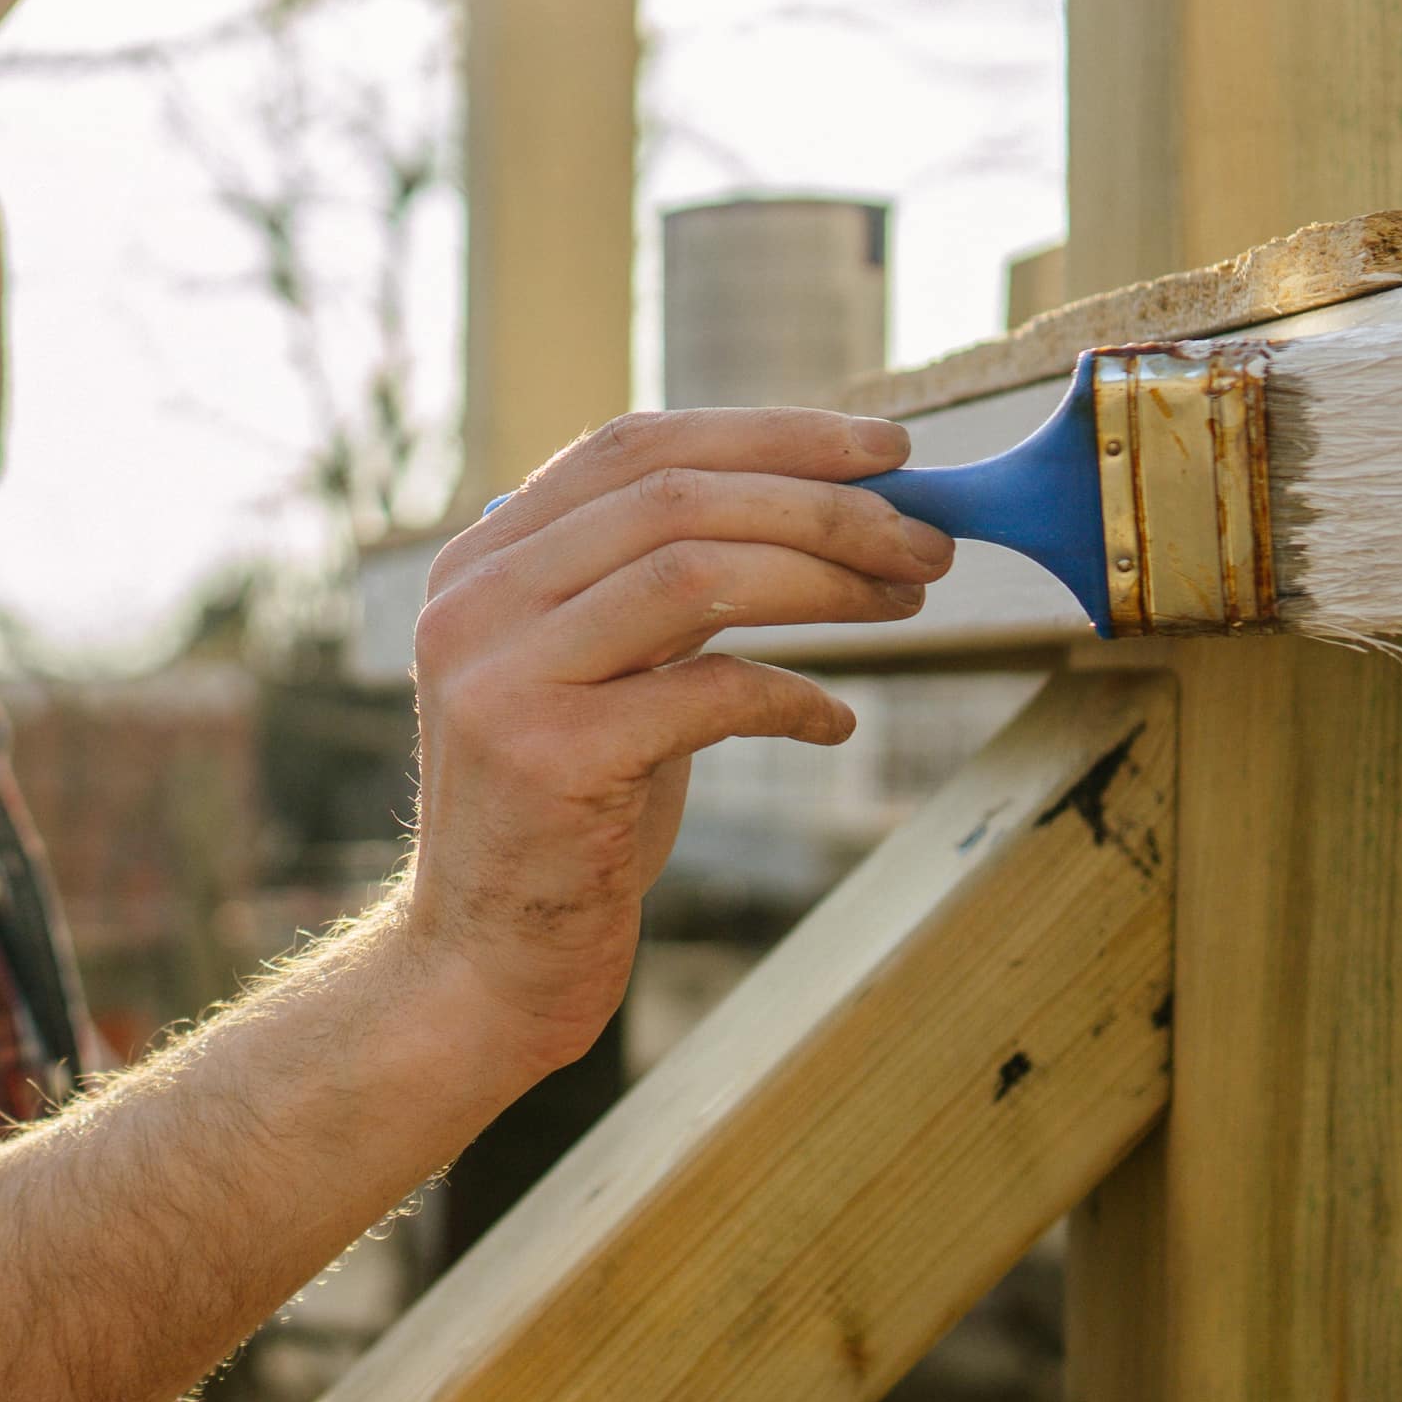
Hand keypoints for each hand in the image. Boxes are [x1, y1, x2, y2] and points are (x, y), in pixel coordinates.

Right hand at [392, 409, 950, 1081]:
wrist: (481, 968)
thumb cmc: (568, 817)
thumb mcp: (598, 676)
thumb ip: (656, 587)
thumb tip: (817, 503)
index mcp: (482, 563)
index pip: (634, 446)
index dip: (770, 434)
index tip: (886, 448)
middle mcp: (475, 603)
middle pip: (675, 497)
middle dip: (822, 504)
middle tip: (927, 535)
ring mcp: (502, 678)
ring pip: (692, 572)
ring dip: (825, 576)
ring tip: (909, 598)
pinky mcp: (549, 759)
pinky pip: (708, 692)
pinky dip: (794, 697)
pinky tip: (836, 722)